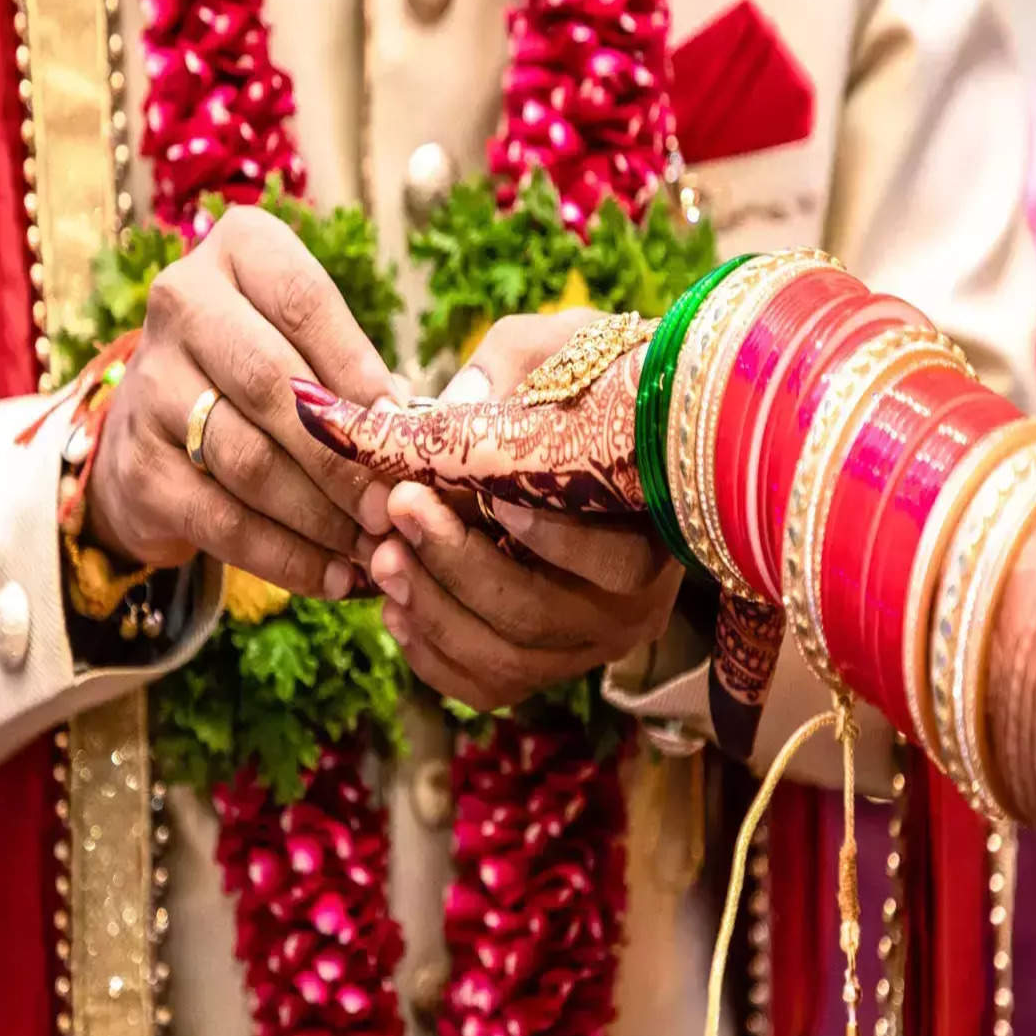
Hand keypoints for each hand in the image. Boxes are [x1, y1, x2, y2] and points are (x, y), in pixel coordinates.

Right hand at [87, 207, 397, 598]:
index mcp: (239, 253)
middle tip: (396, 508)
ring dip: (322, 516)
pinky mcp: (136, 465)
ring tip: (375, 548)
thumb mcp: (312, 350)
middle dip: (345, 457)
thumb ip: (360, 379)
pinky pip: (221, 520)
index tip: (408, 433)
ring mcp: (149, 384)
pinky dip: (286, 556)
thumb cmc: (268, 377)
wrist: (156, 432)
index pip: (305, 301)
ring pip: (249, 460)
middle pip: (273, 385)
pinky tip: (333, 577)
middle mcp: (181, 303)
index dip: (361, 370)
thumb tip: (419, 435)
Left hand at [312, 311, 682, 709]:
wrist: (605, 453)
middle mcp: (627, 611)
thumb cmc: (593, 393)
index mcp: (654, 541)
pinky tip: (393, 604)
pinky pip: (481, 685)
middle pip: (536, 614)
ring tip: (381, 554)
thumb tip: (451, 406)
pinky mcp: (539, 668)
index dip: (547, 536)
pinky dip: (428, 652)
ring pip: (501, 659)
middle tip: (399, 506)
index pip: (610, 561)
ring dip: (430, 607)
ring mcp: (582, 648)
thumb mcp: (571, 350)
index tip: (486, 492)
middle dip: (455, 562)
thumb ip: (516, 363)